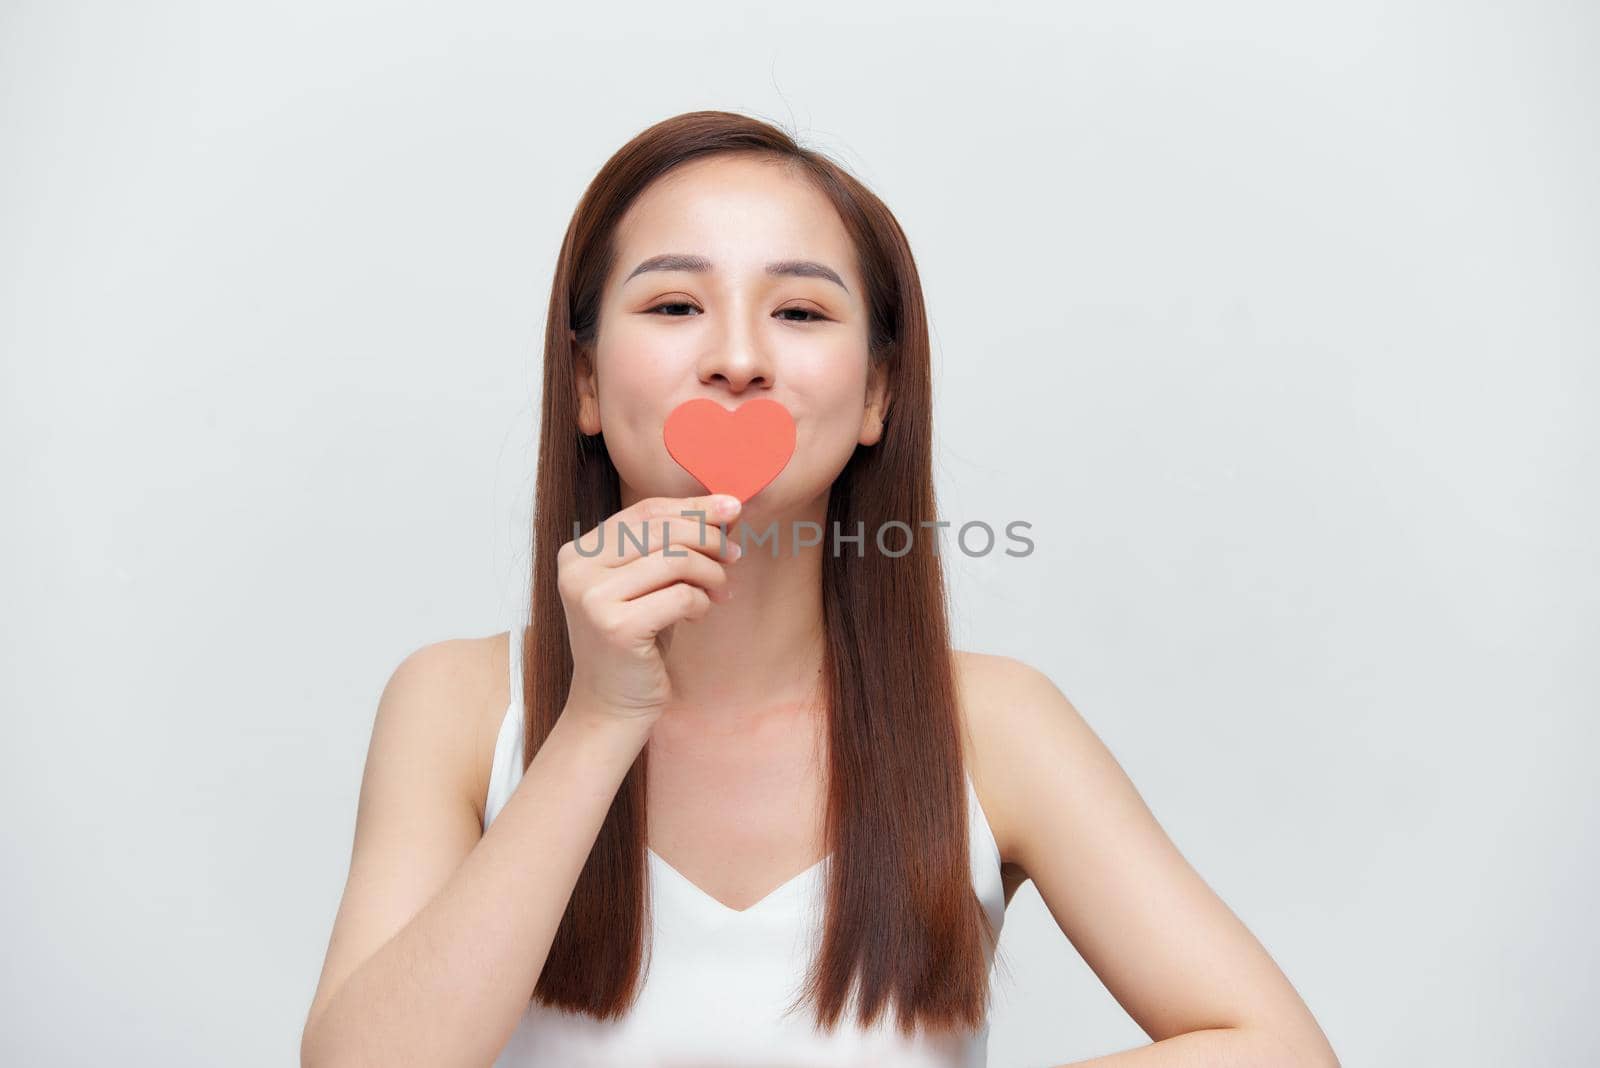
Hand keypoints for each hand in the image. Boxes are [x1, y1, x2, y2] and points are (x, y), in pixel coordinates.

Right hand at [557, 493, 742, 722]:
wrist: (612, 705)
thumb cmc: (636, 641)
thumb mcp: (647, 584)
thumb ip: (669, 546)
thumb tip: (724, 510)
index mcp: (578, 553)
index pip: (643, 511)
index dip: (691, 507)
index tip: (732, 507)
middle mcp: (577, 570)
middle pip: (661, 530)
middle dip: (708, 538)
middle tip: (734, 556)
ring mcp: (592, 599)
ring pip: (676, 559)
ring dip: (711, 573)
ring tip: (721, 591)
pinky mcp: (616, 627)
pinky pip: (682, 595)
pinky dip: (702, 602)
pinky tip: (699, 615)